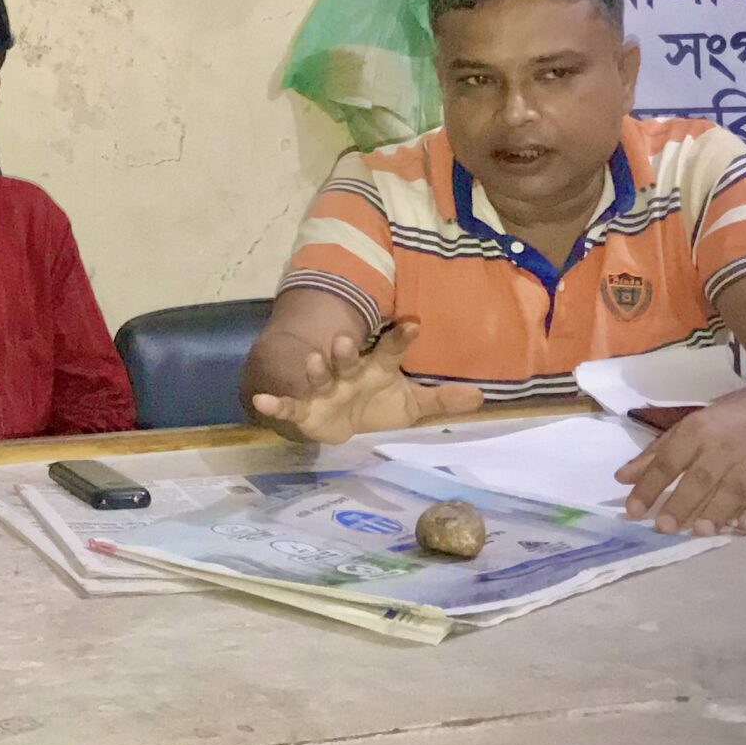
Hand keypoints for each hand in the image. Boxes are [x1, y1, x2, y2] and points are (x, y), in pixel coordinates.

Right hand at [246, 321, 484, 444]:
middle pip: (348, 358)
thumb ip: (441, 400)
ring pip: (319, 375)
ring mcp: (323, 389)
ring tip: (314, 358)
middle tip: (347, 337)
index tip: (415, 323)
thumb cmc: (374, 403)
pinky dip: (274, 405)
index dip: (402, 338)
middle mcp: (348, 372)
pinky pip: (288, 407)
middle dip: (347, 349)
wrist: (335, 420)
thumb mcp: (410, 404)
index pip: (391, 350)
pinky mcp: (303, 409)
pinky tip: (263, 402)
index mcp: (375, 368)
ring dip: (315, 367)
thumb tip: (483, 397)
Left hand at [615, 383, 745, 534]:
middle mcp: (722, 448)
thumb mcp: (685, 428)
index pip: (668, 461)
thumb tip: (622, 479)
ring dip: (716, 512)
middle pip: (700, 478)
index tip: (632, 510)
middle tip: (664, 528)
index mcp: (696, 432)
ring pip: (732, 490)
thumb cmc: (723, 421)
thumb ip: (654, 455)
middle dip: (681, 504)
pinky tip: (740, 526)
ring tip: (699, 531)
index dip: (649, 486)